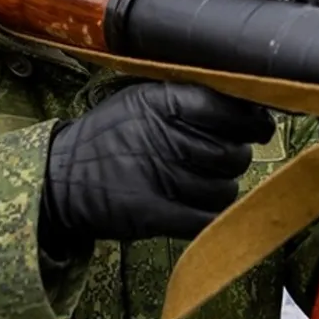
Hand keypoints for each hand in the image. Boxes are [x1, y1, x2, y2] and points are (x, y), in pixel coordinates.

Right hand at [38, 81, 273, 252]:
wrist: (59, 180)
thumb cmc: (105, 138)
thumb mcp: (139, 101)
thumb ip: (187, 98)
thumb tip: (247, 106)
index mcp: (162, 102)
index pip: (228, 108)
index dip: (252, 121)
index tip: (259, 127)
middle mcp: (164, 136)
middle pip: (233, 153)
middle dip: (235, 159)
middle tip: (220, 160)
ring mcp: (161, 177)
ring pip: (224, 190)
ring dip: (219, 190)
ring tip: (198, 184)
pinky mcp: (156, 214)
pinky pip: (206, 219)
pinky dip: (209, 217)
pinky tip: (196, 208)